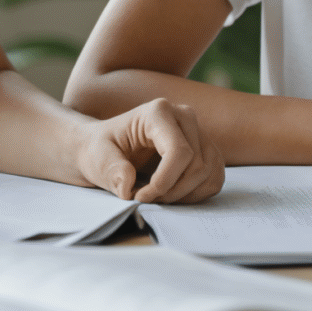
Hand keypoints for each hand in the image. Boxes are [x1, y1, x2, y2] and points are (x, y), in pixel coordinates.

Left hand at [75, 98, 223, 203]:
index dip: (165, 181)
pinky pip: (215, 177)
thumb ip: (111, 170)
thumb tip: (127, 186)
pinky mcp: (205, 149)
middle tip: (147, 198)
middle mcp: (184, 116)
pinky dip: (197, 193)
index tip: (141, 196)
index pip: (179, 151)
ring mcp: (198, 131)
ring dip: (185, 194)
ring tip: (159, 196)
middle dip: (173, 191)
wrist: (107, 147)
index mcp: (158, 112)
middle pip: (197, 165)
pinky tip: (174, 193)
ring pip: (209, 172)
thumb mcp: (97, 157)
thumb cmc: (102, 149)